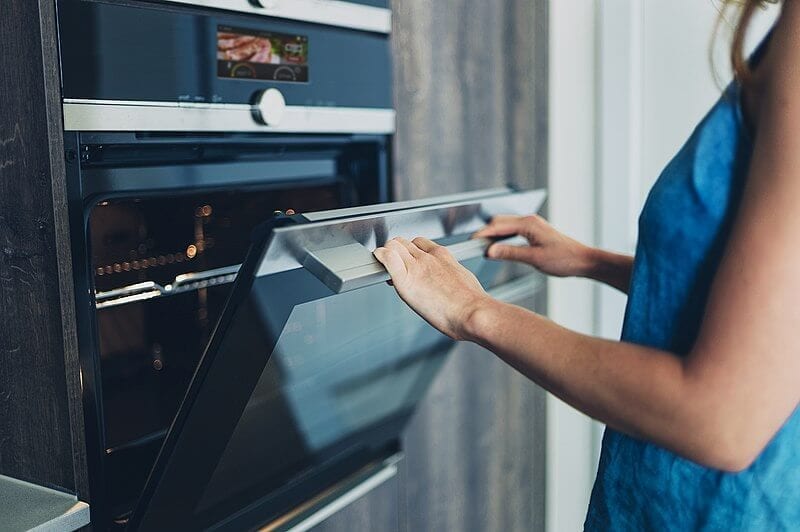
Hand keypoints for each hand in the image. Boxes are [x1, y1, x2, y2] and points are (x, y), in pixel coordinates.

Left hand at [373, 237, 490, 339]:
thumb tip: (447, 283)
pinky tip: (378, 262)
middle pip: (404, 243)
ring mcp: (416, 266)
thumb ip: (451, 275)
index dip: (410, 251)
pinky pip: (387, 258)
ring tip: (386, 267)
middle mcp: (428, 258)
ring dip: (387, 254)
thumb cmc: (471, 304)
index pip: (419, 243)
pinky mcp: (405, 279)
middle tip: (395, 265)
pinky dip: (380, 256)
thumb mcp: (463, 279)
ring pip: (393, 247)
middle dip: (396, 252)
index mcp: (443, 256)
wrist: (472, 312)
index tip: (408, 261)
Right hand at [473, 214, 593, 277]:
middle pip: (499, 222)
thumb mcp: (534, 258)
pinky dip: (503, 236)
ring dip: (494, 234)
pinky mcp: (535, 232)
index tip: (471, 241)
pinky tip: (500, 246)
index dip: (482, 234)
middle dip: (485, 232)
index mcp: (529, 224)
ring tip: (484, 246)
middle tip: (474, 245)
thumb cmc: (564, 259)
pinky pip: (513, 230)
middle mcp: (530, 221)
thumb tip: (490, 251)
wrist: (583, 261)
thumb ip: (510, 253)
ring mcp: (533, 225)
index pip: (498, 225)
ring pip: (506, 225)